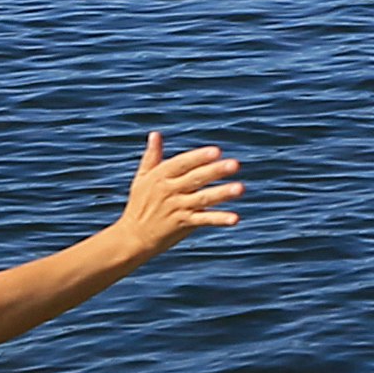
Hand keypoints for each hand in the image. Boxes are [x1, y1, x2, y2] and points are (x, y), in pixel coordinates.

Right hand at [111, 133, 242, 260]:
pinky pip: (203, 220)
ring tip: (241, 188)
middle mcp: (169, 191)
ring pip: (202, 199)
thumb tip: (155, 134)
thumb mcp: (142, 179)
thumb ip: (151, 156)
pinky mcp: (182, 224)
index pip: (182, 164)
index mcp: (160, 176)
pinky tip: (235, 218)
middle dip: (215, 171)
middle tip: (235, 164)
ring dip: (222, 193)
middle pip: (195, 179)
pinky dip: (219, 219)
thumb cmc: (138, 205)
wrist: (132, 238)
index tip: (216, 151)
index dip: (198, 157)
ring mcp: (176, 208)